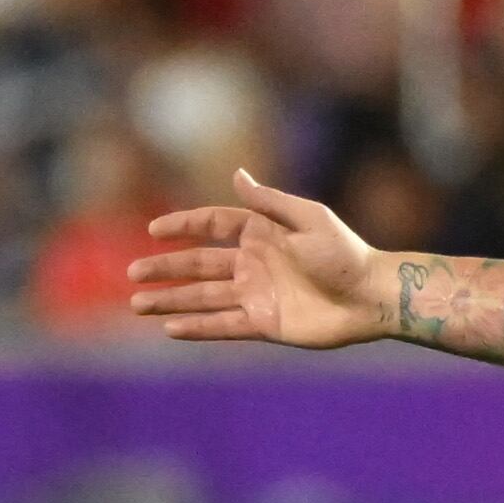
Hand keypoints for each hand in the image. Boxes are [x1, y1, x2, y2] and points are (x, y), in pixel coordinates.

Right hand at [128, 171, 387, 347]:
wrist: (371, 296)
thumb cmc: (345, 253)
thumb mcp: (308, 218)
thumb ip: (268, 202)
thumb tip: (235, 173)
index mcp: (262, 232)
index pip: (212, 225)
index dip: (182, 226)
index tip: (154, 230)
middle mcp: (253, 263)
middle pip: (198, 264)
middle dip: (164, 268)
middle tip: (132, 272)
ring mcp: (256, 294)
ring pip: (202, 297)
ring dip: (170, 301)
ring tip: (138, 304)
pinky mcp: (264, 323)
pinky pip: (223, 325)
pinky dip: (198, 327)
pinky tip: (171, 329)